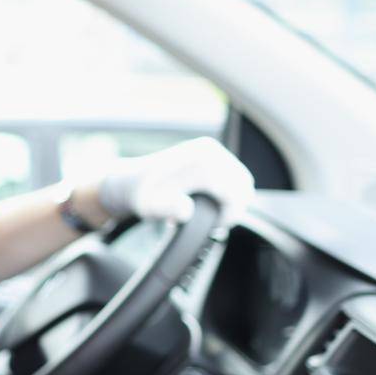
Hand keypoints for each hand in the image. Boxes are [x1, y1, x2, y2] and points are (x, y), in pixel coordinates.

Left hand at [96, 137, 254, 224]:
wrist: (132, 180)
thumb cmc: (143, 197)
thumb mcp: (152, 208)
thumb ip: (169, 209)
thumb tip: (186, 210)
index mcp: (202, 163)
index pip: (236, 193)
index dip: (231, 214)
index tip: (215, 226)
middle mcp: (209, 151)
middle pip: (243, 184)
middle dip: (234, 206)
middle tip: (213, 222)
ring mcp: (210, 147)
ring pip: (240, 178)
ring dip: (231, 198)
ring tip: (209, 213)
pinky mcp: (209, 150)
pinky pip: (231, 172)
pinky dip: (227, 188)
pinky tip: (208, 201)